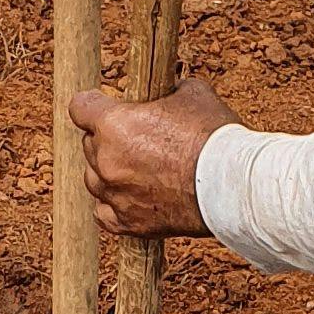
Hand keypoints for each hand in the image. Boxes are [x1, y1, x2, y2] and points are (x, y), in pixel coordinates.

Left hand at [71, 74, 230, 240]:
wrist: (233, 186)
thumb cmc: (214, 137)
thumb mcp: (193, 94)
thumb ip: (170, 91)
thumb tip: (170, 90)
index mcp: (114, 124)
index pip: (80, 107)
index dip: (93, 104)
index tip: (103, 105)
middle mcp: (106, 161)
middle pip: (89, 144)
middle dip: (108, 139)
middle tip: (136, 138)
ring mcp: (115, 195)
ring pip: (94, 179)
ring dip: (108, 172)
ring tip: (136, 168)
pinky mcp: (128, 223)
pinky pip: (104, 213)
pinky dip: (113, 204)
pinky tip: (129, 197)